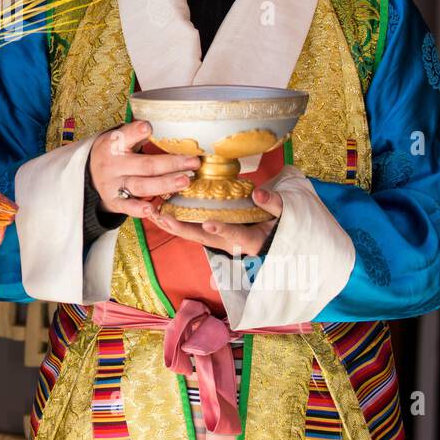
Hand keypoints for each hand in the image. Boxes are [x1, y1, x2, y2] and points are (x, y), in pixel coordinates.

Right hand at [89, 120, 199, 219]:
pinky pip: (127, 206)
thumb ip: (139, 134)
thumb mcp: (120, 138)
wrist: (89, 173)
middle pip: (144, 164)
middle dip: (171, 163)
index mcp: (114, 144)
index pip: (125, 136)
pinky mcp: (114, 201)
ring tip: (184, 181)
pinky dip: (139, 209)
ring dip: (164, 184)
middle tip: (193, 162)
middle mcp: (113, 164)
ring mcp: (114, 184)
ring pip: (141, 186)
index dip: (136, 132)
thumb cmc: (115, 152)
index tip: (148, 127)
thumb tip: (172, 127)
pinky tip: (152, 209)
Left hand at [148, 186, 283, 255]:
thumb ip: (275, 205)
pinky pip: (190, 230)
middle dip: (182, 228)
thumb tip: (259, 194)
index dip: (222, 230)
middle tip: (164, 217)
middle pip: (203, 238)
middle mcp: (230, 245)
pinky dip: (174, 222)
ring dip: (172, 225)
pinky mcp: (212, 235)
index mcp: (250, 240)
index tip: (209, 223)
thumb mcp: (286, 215)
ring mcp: (219, 241)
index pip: (235, 236)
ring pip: (192, 235)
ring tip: (152, 212)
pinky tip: (158, 211)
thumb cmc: (282, 225)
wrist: (277, 239)